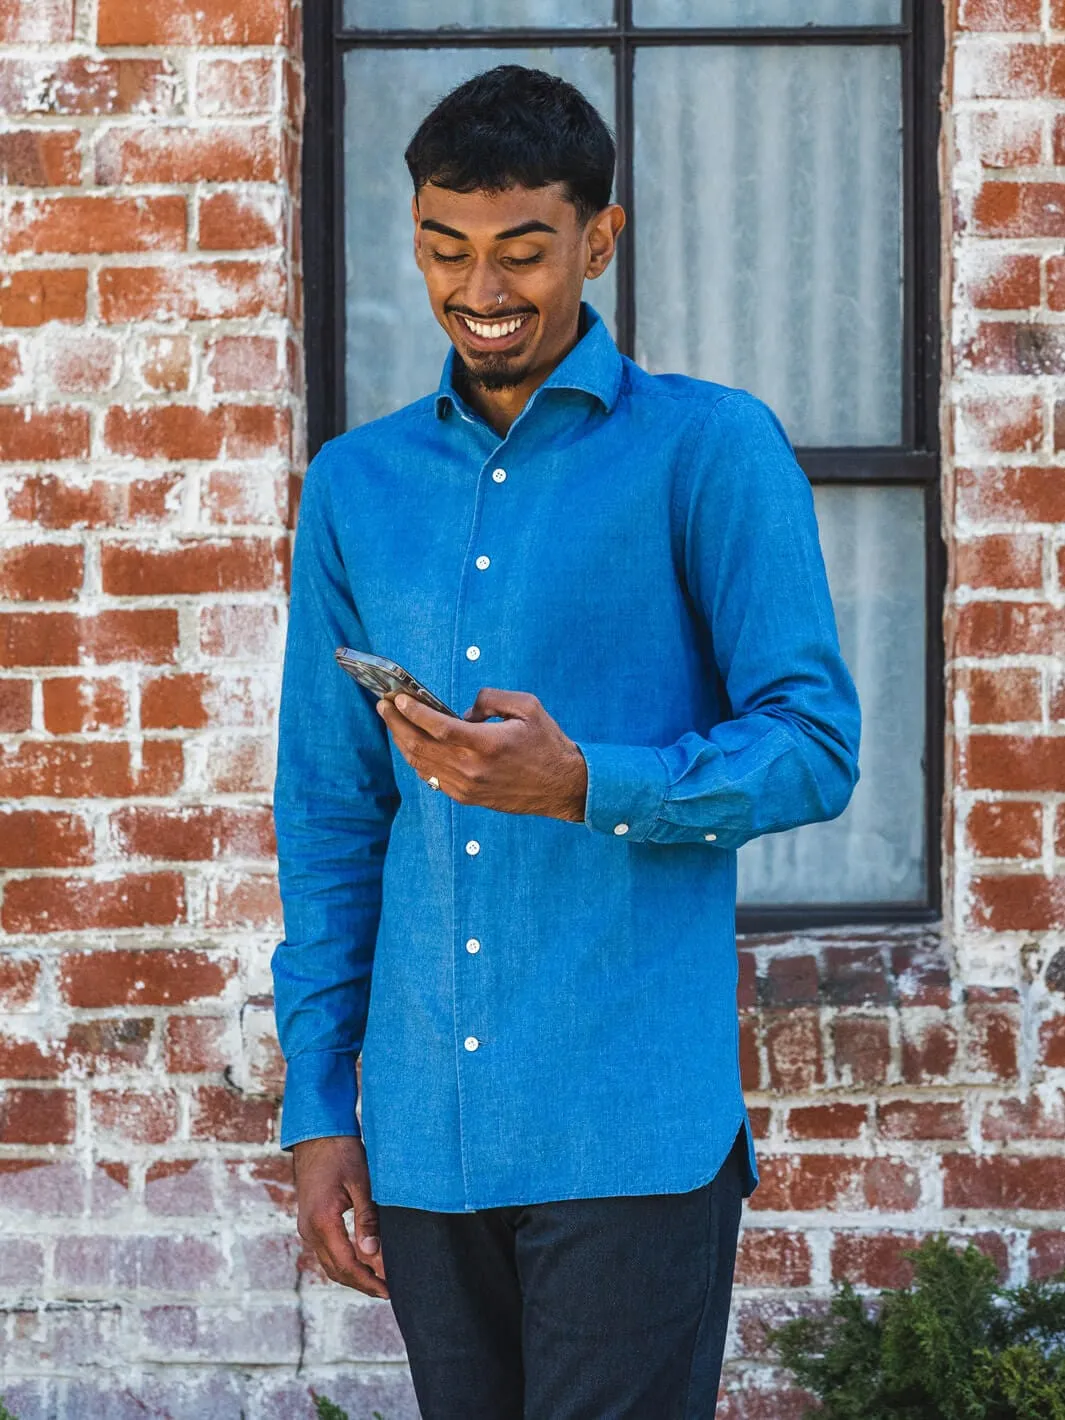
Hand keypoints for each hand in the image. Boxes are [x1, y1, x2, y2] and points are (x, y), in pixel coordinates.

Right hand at [293, 1135, 387, 1297]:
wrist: (317, 1135)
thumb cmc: (342, 1153)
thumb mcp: (361, 1183)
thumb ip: (367, 1218)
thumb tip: (373, 1253)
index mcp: (322, 1221)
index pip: (346, 1264)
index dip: (368, 1280)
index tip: (388, 1290)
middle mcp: (309, 1229)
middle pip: (336, 1270)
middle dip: (362, 1283)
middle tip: (387, 1291)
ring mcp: (306, 1227)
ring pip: (329, 1264)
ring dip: (352, 1275)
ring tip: (378, 1281)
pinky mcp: (309, 1221)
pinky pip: (326, 1251)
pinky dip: (343, 1262)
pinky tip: (361, 1261)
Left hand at [376, 687, 588, 821]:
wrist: (563, 786)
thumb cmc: (547, 743)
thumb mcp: (527, 706)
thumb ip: (490, 699)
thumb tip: (463, 711)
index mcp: (487, 744)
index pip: (438, 727)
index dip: (412, 712)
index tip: (396, 698)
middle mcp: (472, 768)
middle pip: (420, 746)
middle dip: (397, 723)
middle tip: (384, 704)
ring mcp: (467, 787)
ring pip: (422, 764)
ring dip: (402, 741)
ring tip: (393, 721)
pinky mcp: (467, 797)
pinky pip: (432, 778)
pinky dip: (417, 760)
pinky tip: (412, 745)